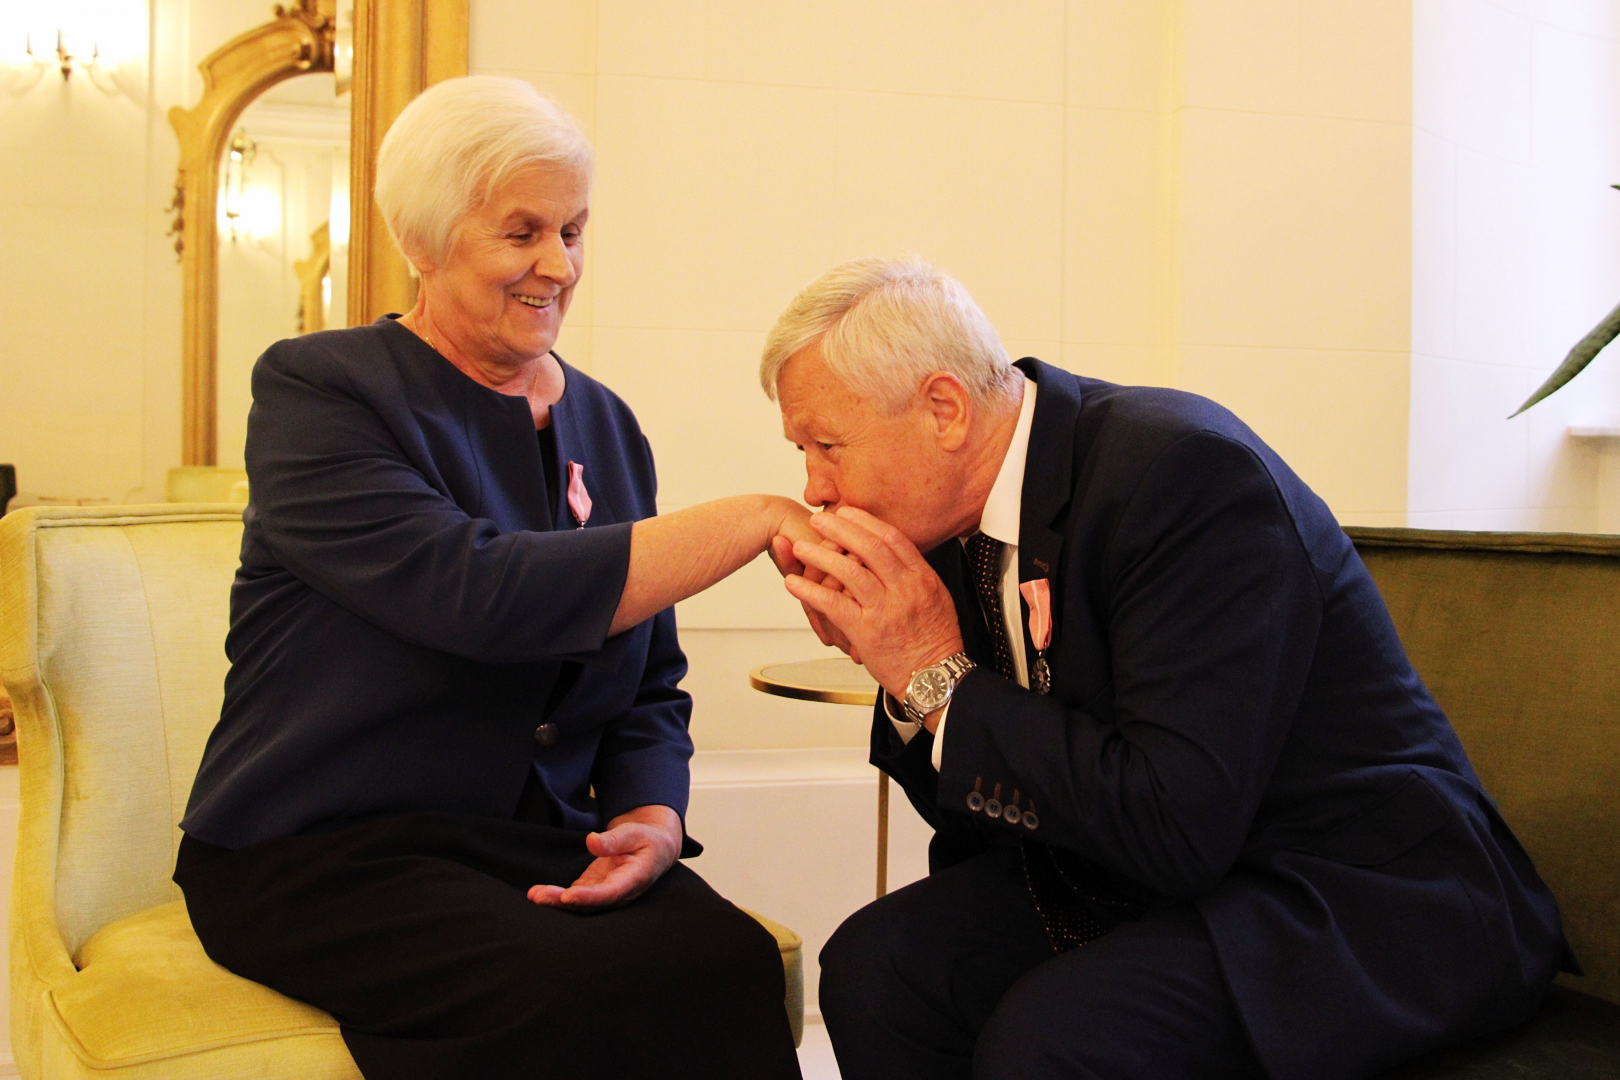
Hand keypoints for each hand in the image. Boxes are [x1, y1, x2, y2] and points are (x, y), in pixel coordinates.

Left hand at [528, 805, 681, 909]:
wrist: (653, 849)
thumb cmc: (646, 840)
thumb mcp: (635, 833)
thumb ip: (614, 839)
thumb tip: (591, 841)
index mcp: (633, 880)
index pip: (610, 893)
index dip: (589, 897)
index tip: (568, 896)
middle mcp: (618, 893)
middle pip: (590, 904)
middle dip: (564, 902)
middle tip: (540, 897)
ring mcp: (605, 893)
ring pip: (580, 904)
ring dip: (556, 901)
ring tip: (534, 896)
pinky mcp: (594, 889)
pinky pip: (574, 897)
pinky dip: (556, 897)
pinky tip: (537, 894)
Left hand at [783, 507, 964, 699]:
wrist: (936, 677)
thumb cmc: (936, 641)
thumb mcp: (937, 598)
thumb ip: (915, 575)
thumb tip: (898, 553)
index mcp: (922, 578)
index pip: (892, 538)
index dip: (865, 521)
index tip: (847, 511)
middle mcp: (904, 589)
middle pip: (869, 547)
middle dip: (840, 529)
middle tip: (820, 519)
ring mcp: (885, 610)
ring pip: (848, 572)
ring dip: (820, 555)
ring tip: (800, 546)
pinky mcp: (866, 632)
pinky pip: (832, 605)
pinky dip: (810, 591)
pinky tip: (794, 583)